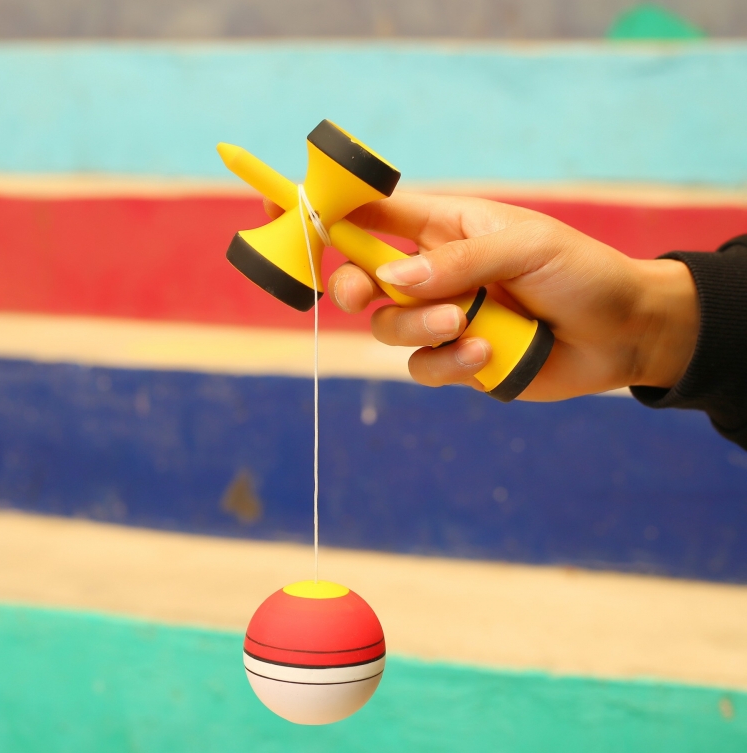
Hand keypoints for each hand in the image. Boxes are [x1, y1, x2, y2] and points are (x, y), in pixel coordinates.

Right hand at [321, 193, 699, 400]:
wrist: (622, 333)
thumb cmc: (581, 272)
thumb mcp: (525, 248)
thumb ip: (456, 261)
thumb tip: (388, 281)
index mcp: (445, 228)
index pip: (376, 215)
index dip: (335, 215)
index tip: (299, 220)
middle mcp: (434, 273)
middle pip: (362, 278)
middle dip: (349, 286)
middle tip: (358, 295)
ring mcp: (444, 320)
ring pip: (389, 328)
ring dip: (417, 327)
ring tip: (465, 323)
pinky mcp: (458, 363)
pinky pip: (424, 368)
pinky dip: (448, 363)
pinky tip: (487, 355)